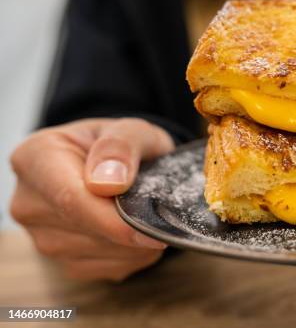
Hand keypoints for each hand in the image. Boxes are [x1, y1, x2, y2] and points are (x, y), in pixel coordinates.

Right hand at [10, 118, 174, 280]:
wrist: (118, 166)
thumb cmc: (123, 146)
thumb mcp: (131, 129)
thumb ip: (121, 146)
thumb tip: (109, 183)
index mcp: (35, 158)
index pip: (71, 199)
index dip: (114, 219)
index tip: (152, 227)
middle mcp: (29, 202)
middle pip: (87, 229)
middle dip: (132, 226)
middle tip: (163, 209)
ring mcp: (42, 237)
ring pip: (101, 253)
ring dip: (137, 242)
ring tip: (148, 213)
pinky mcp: (64, 262)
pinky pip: (109, 268)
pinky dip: (135, 255)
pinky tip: (139, 232)